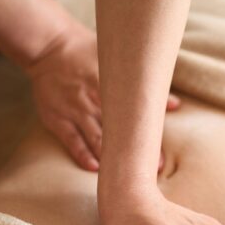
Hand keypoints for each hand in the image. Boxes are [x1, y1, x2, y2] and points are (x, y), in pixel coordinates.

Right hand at [26, 23, 180, 171]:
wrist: (48, 47)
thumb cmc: (87, 55)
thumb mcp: (116, 61)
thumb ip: (146, 85)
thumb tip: (176, 105)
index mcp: (109, 87)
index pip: (134, 117)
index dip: (148, 139)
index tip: (160, 159)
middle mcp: (93, 101)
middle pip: (117, 132)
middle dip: (134, 153)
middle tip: (150, 171)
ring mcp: (75, 111)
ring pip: (96, 139)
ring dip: (111, 158)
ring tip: (126, 176)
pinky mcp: (58, 119)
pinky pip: (72, 140)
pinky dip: (83, 154)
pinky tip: (95, 168)